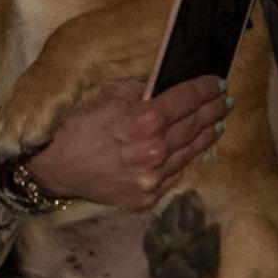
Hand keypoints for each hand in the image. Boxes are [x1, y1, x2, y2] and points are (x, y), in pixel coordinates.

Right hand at [25, 76, 228, 206]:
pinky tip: (194, 149)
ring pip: (190, 152)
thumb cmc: (75, 128)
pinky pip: (176, 174)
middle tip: (225, 100)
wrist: (52, 168)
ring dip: (207, 135)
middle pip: (193, 125)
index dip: (205, 89)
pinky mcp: (147, 196)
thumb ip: (139, 93)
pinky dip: (187, 159)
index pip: (185, 99)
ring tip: (219, 123)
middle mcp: (155, 150)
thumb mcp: (105, 98)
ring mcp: (153, 177)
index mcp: (144, 121)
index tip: (217, 82)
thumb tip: (162, 85)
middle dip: (212, 110)